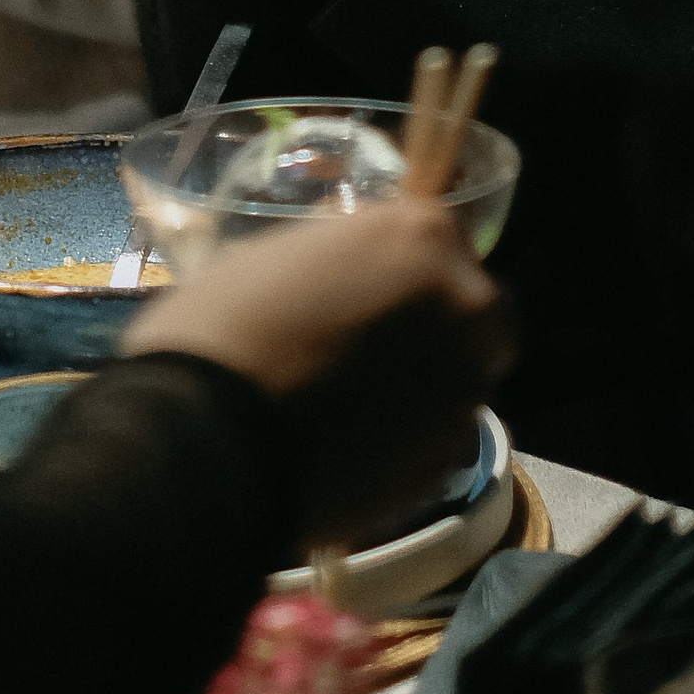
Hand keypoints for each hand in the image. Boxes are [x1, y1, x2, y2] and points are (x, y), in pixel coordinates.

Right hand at [126, 195, 513, 547]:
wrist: (211, 443)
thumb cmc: (225, 330)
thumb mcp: (275, 255)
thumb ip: (340, 253)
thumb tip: (352, 265)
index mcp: (421, 237)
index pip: (444, 231)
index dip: (410, 257)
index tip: (379, 277)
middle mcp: (462, 307)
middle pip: (481, 307)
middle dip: (446, 319)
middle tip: (386, 340)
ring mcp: (462, 390)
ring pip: (468, 377)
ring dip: (431, 382)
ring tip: (364, 403)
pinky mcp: (446, 462)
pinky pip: (442, 438)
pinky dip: (414, 438)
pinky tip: (359, 447)